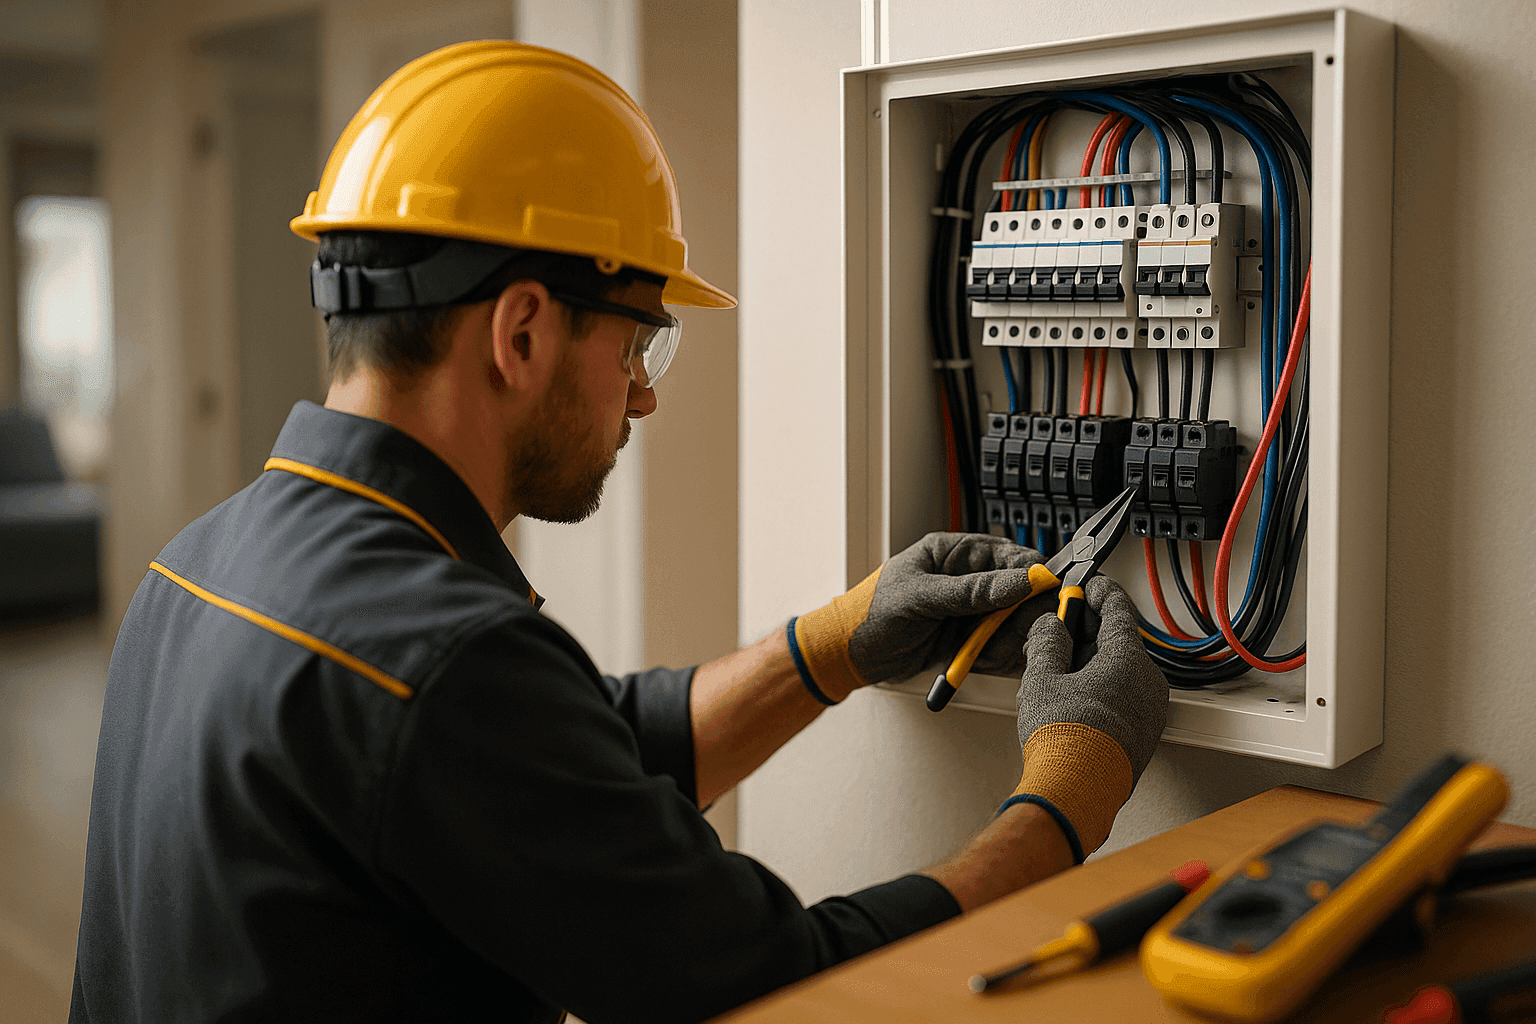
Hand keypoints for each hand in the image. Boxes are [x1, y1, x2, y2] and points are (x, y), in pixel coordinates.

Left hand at [787, 532, 1055, 704]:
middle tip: (1006, 637)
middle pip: (1020, 593)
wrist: (851, 654)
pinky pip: (999, 647)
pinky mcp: (970, 638)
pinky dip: (993, 657)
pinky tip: (972, 661)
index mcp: (954, 553)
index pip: (1011, 556)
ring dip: (1003, 643)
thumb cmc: (872, 613)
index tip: (1044, 596)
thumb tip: (1021, 581)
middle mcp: (967, 579)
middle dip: (1018, 619)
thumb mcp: (922, 598)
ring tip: (977, 652)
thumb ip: (973, 591)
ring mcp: (970, 610)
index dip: (1032, 576)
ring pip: (1014, 624)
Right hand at [1003, 574, 1166, 861]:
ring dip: (1093, 661)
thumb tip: (1051, 626)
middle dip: (1088, 630)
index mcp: (1128, 660)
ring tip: (1058, 666)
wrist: (1077, 792)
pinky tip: (1073, 695)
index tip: (1085, 584)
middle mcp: (1148, 682)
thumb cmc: (1065, 739)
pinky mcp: (1144, 734)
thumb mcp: (1042, 678)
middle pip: (1119, 641)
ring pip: (1122, 671)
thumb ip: (1047, 642)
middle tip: (1060, 626)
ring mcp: (1150, 710)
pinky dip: (1102, 685)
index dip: (1098, 590)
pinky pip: (1124, 695)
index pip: (1118, 608)